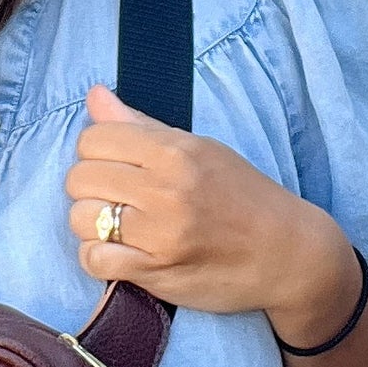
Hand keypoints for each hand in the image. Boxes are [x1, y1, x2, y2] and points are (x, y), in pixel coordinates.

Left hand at [65, 84, 361, 344]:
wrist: (288, 254)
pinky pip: (94, 259)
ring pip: (79, 219)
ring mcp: (160, 233)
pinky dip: (98, 257)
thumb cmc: (244, 197)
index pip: (94, 138)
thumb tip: (95, 95)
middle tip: (115, 198)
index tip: (114, 166)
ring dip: (91, 225)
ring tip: (119, 227)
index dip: (94, 152)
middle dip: (88, 189)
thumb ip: (142, 126)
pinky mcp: (155, 271)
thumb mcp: (201, 150)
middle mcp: (166, 190)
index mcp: (177, 152)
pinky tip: (120, 253)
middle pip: (79, 178)